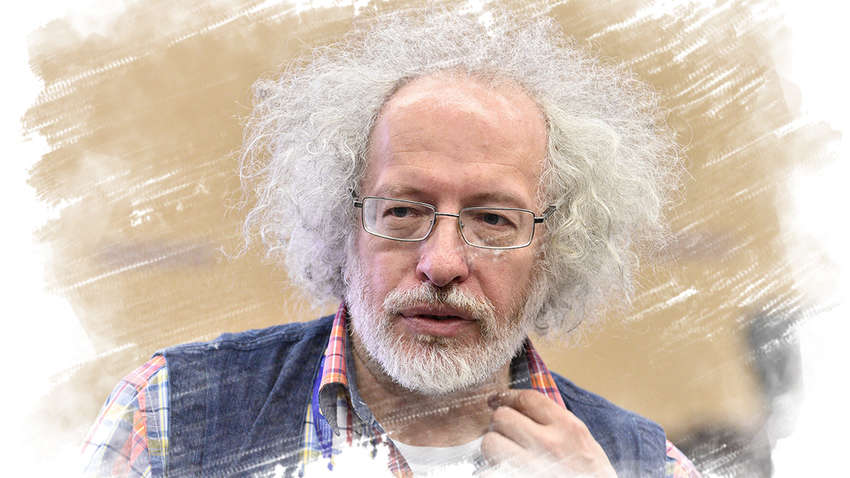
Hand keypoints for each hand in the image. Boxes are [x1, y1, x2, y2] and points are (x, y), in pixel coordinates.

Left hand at [481, 390, 616, 476]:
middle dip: (500, 424)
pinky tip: (504, 470)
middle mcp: (550, 445)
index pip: (527, 398)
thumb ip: (557, 423)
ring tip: (504, 454)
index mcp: (568, 429)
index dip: (507, 397)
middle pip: (503, 417)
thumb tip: (522, 406)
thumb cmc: (592, 475)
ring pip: (491, 443)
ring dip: (493, 448)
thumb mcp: (583, 442)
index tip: (498, 401)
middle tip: (505, 433)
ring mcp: (533, 467)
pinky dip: (493, 469)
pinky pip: (490, 470)